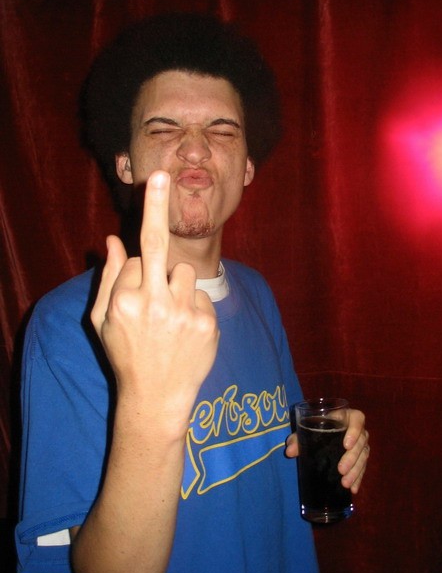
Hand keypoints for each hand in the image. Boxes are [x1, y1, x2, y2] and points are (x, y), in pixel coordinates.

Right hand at [91, 170, 218, 425]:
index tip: (142, 241)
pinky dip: (194, 304)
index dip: (137, 268)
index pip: (135, 257)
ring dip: (177, 283)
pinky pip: (202, 293)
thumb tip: (112, 240)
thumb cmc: (124, 356)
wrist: (156, 397)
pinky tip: (185, 329)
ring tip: (170, 315)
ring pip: (185, 271)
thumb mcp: (102, 321)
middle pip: (158, 244)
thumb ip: (108, 278)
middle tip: (160, 174)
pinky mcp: (208, 322)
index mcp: (124, 300)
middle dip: (155, 205)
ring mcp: (184, 312)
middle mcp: (154, 303)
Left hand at [285, 408, 368, 493]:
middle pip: (361, 441)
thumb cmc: (316, 427)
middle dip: (352, 458)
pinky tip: (353, 489)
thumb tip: (289, 451)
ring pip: (363, 456)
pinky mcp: (361, 457)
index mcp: (346, 417)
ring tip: (345, 483)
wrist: (321, 433)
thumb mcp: (307, 429)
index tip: (346, 445)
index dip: (354, 431)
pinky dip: (358, 478)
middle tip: (341, 470)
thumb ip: (297, 438)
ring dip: (355, 471)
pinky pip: (363, 467)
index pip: (357, 419)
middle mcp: (358, 430)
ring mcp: (361, 444)